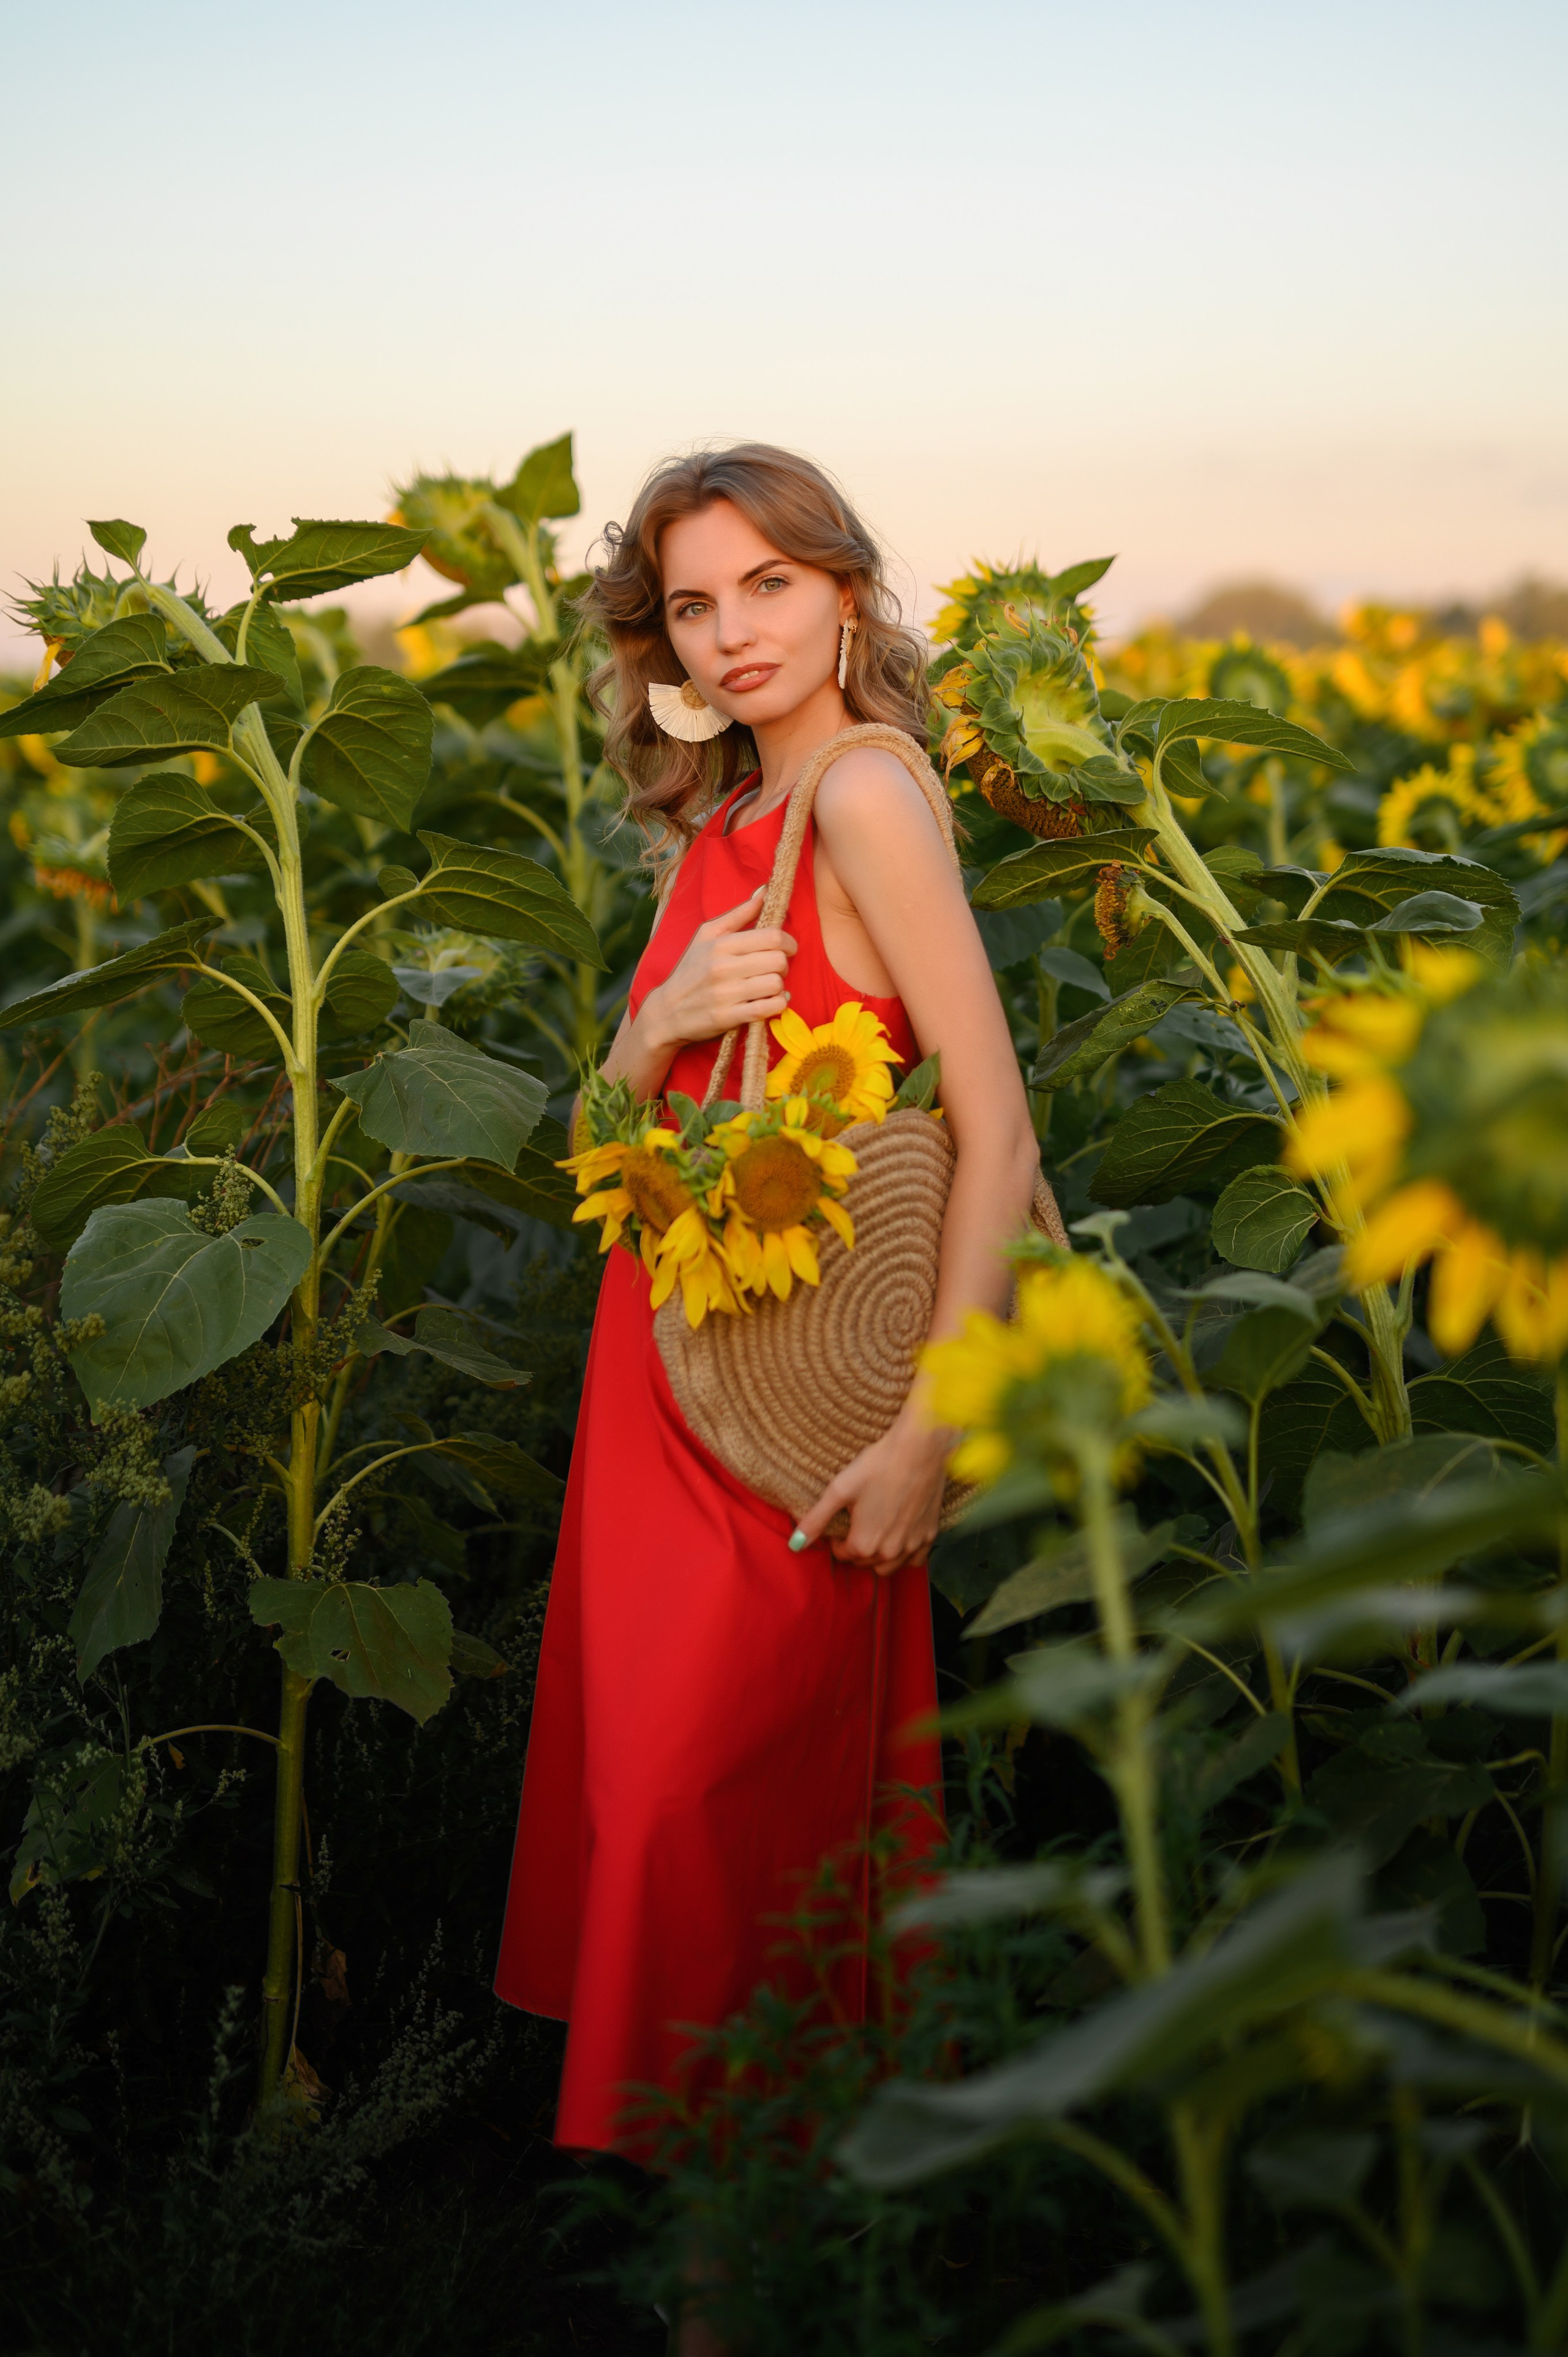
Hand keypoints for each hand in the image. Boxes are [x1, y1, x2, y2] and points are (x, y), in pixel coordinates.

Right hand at [645, 887, 796, 1052]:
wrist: (667, 1011)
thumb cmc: (691, 970)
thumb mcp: (707, 935)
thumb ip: (739, 913)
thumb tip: (766, 890)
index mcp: (720, 944)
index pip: (772, 937)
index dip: (788, 942)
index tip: (786, 948)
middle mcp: (722, 967)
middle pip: (778, 960)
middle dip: (784, 964)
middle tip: (774, 968)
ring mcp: (725, 994)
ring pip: (776, 985)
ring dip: (779, 986)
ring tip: (770, 985)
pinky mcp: (728, 1018)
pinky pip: (768, 1009)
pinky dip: (777, 1005)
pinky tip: (772, 1001)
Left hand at [789, 1406, 951, 1576]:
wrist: (920, 1449)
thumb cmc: (877, 1466)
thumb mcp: (839, 1490)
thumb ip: (816, 1520)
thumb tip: (794, 1545)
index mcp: (864, 1544)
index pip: (842, 1554)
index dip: (837, 1540)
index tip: (840, 1522)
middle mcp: (889, 1552)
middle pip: (864, 1563)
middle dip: (856, 1549)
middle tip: (855, 1525)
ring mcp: (913, 1545)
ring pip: (889, 1567)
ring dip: (878, 1557)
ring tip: (874, 1534)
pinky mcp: (930, 1535)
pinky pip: (915, 1560)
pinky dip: (905, 1556)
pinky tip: (899, 1539)